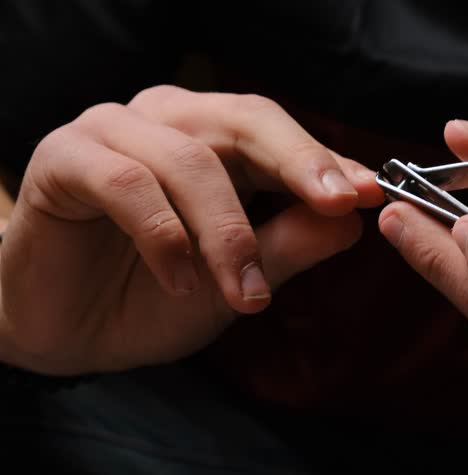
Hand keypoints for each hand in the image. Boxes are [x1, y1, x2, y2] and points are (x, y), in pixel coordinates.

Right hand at [0, 85, 383, 374]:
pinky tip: (179, 282)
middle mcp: (169, 121)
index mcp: (214, 140)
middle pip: (245, 120)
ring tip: (247, 295)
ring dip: (227, 232)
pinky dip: (164, 236)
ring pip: (191, 160)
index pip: (280, 135)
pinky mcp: (65, 158)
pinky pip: (126, 183)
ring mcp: (115, 132)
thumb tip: (350, 218)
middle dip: (299, 163)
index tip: (372, 193)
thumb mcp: (236, 279)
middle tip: (338, 203)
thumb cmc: (154, 297)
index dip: (328, 162)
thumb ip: (290, 243)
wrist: (68, 331)